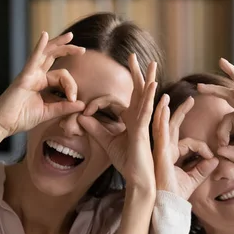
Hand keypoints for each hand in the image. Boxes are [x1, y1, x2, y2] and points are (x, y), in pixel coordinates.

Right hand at [0, 31, 86, 138]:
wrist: (2, 124)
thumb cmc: (21, 118)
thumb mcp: (48, 113)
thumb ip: (64, 107)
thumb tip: (82, 105)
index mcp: (42, 83)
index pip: (62, 76)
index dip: (72, 86)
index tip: (74, 100)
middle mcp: (36, 75)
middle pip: (54, 57)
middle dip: (69, 50)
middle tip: (83, 50)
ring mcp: (30, 74)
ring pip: (46, 54)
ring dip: (59, 44)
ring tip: (71, 37)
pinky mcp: (24, 77)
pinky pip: (33, 59)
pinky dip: (39, 47)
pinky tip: (45, 36)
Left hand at [78, 55, 157, 191]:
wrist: (137, 178)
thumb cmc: (127, 162)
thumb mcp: (106, 142)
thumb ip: (95, 129)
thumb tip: (81, 118)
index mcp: (130, 120)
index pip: (116, 102)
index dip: (98, 104)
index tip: (85, 111)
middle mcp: (139, 118)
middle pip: (138, 91)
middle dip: (136, 73)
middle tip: (133, 56)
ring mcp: (143, 123)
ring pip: (146, 98)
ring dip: (149, 80)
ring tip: (153, 65)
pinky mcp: (144, 130)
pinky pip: (147, 111)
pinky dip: (148, 98)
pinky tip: (152, 86)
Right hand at [153, 94, 218, 199]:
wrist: (166, 206)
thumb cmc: (175, 195)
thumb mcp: (193, 180)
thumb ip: (203, 169)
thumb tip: (216, 160)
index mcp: (171, 155)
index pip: (190, 143)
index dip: (204, 148)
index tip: (213, 157)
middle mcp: (163, 150)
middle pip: (171, 126)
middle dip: (181, 111)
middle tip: (192, 99)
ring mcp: (158, 151)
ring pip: (160, 125)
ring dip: (163, 109)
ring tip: (165, 96)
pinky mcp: (158, 153)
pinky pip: (158, 133)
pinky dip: (160, 120)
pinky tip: (161, 108)